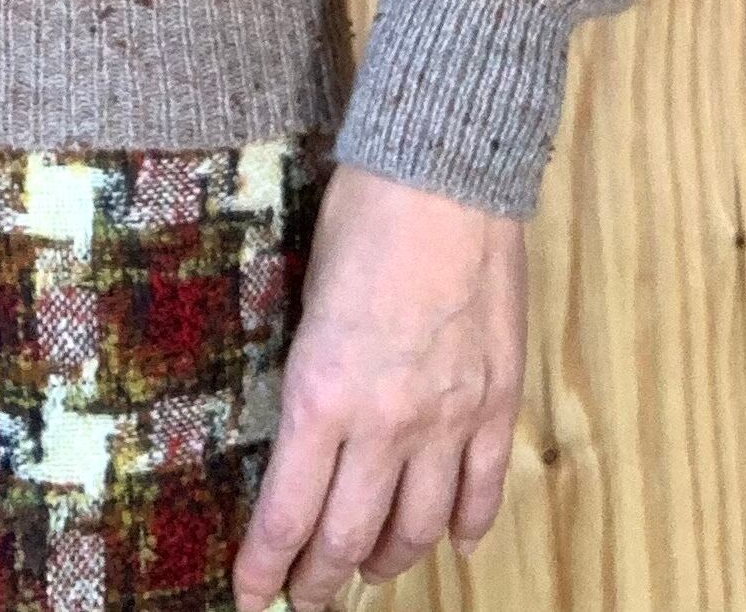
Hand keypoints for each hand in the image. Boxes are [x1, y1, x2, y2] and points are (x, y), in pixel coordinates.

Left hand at [232, 162, 526, 607]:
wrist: (443, 176)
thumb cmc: (362, 216)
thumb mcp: (306, 296)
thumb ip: (311, 372)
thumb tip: (305, 422)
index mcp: (323, 392)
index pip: (289, 512)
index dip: (267, 565)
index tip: (248, 595)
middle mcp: (387, 422)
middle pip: (351, 537)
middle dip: (322, 581)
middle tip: (305, 600)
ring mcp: (449, 418)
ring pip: (420, 527)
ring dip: (390, 559)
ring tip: (370, 570)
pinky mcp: (497, 402)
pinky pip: (483, 489)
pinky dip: (466, 526)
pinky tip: (453, 540)